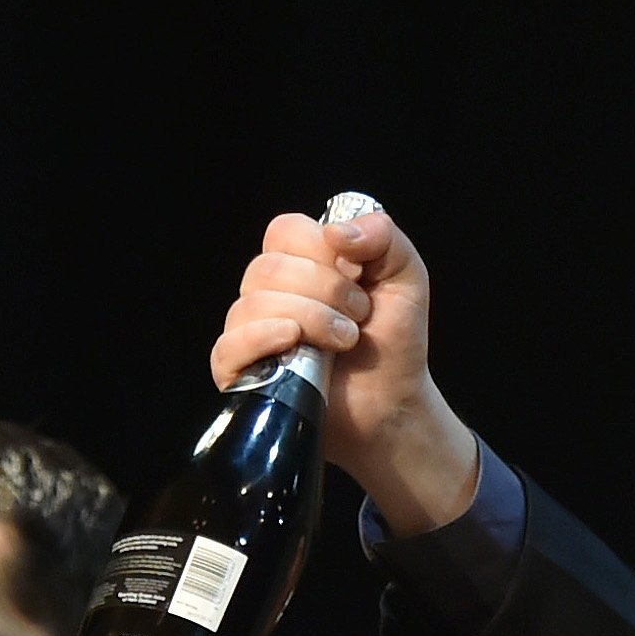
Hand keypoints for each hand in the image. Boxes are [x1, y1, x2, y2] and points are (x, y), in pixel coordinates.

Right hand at [212, 209, 478, 532]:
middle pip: (269, 268)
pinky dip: (261, 339)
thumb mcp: (405, 276)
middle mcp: (268, 292)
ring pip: (252, 305)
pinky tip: (293, 344)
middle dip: (326, 291)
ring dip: (310, 320)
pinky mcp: (241, 372)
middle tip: (358, 319)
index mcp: (299, 261)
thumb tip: (335, 232)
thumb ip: (382, 236)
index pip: (284, 231)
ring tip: (344, 343)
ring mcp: (251, 331)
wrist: (393, 404)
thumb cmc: (394, 342)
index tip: (359, 280)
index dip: (322, 252)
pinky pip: (229, 346)